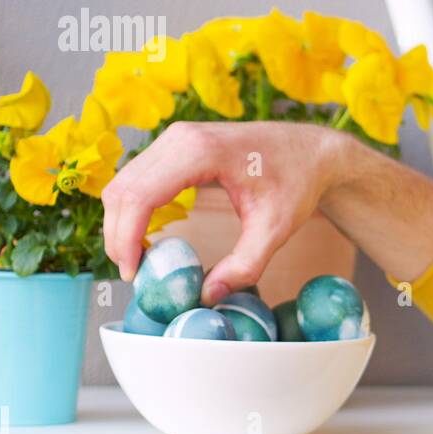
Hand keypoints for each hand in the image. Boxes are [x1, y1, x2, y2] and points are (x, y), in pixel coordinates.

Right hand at [102, 121, 348, 304]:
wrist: (313, 149)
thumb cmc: (298, 181)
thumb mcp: (277, 228)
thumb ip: (246, 265)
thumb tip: (208, 296)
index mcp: (200, 151)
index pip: (139, 197)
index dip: (126, 239)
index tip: (132, 274)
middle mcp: (180, 137)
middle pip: (123, 190)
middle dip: (119, 236)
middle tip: (134, 274)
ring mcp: (176, 137)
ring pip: (124, 182)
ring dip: (122, 223)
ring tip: (142, 261)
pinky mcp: (177, 144)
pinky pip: (138, 177)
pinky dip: (133, 209)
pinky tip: (150, 239)